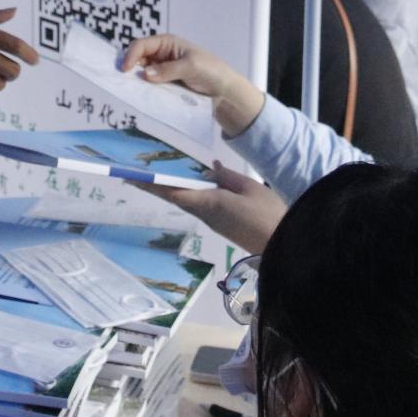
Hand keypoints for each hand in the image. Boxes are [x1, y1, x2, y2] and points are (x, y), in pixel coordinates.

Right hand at [122, 35, 263, 135]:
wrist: (223, 90)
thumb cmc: (211, 71)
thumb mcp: (190, 67)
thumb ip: (168, 70)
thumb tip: (145, 75)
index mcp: (167, 43)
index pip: (141, 45)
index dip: (131, 56)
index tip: (125, 71)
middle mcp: (161, 54)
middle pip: (137, 58)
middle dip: (129, 67)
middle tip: (121, 80)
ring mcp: (161, 69)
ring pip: (141, 72)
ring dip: (135, 79)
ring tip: (128, 88)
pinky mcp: (164, 83)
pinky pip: (149, 85)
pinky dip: (143, 88)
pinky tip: (140, 94)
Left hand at [140, 163, 285, 253]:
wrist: (284, 248)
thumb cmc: (269, 215)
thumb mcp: (250, 188)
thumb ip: (228, 177)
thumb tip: (211, 168)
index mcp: (209, 202)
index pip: (174, 192)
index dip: (153, 184)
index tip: (132, 178)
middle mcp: (206, 213)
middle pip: (175, 197)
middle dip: (155, 186)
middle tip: (134, 175)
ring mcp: (213, 221)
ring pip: (186, 201)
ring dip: (169, 189)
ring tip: (155, 175)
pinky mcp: (221, 225)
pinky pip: (199, 205)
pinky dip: (186, 193)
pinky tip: (186, 184)